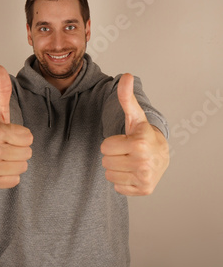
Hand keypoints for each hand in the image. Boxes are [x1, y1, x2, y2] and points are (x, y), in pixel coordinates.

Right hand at [0, 65, 32, 187]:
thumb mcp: (0, 108)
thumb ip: (3, 88)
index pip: (29, 138)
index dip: (23, 135)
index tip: (11, 132)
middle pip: (27, 153)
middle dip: (21, 148)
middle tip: (8, 144)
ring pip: (23, 167)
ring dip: (17, 161)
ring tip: (6, 154)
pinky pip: (15, 180)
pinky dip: (11, 175)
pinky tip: (2, 166)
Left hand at [101, 74, 168, 195]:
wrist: (162, 155)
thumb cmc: (143, 134)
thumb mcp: (134, 116)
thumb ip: (126, 97)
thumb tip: (126, 76)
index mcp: (139, 144)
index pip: (104, 148)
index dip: (112, 143)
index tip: (125, 141)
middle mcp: (143, 163)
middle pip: (105, 162)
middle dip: (113, 156)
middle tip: (127, 151)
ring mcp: (144, 179)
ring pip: (109, 176)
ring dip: (116, 168)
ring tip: (129, 161)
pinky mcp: (144, 190)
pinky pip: (117, 187)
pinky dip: (123, 181)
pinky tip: (133, 172)